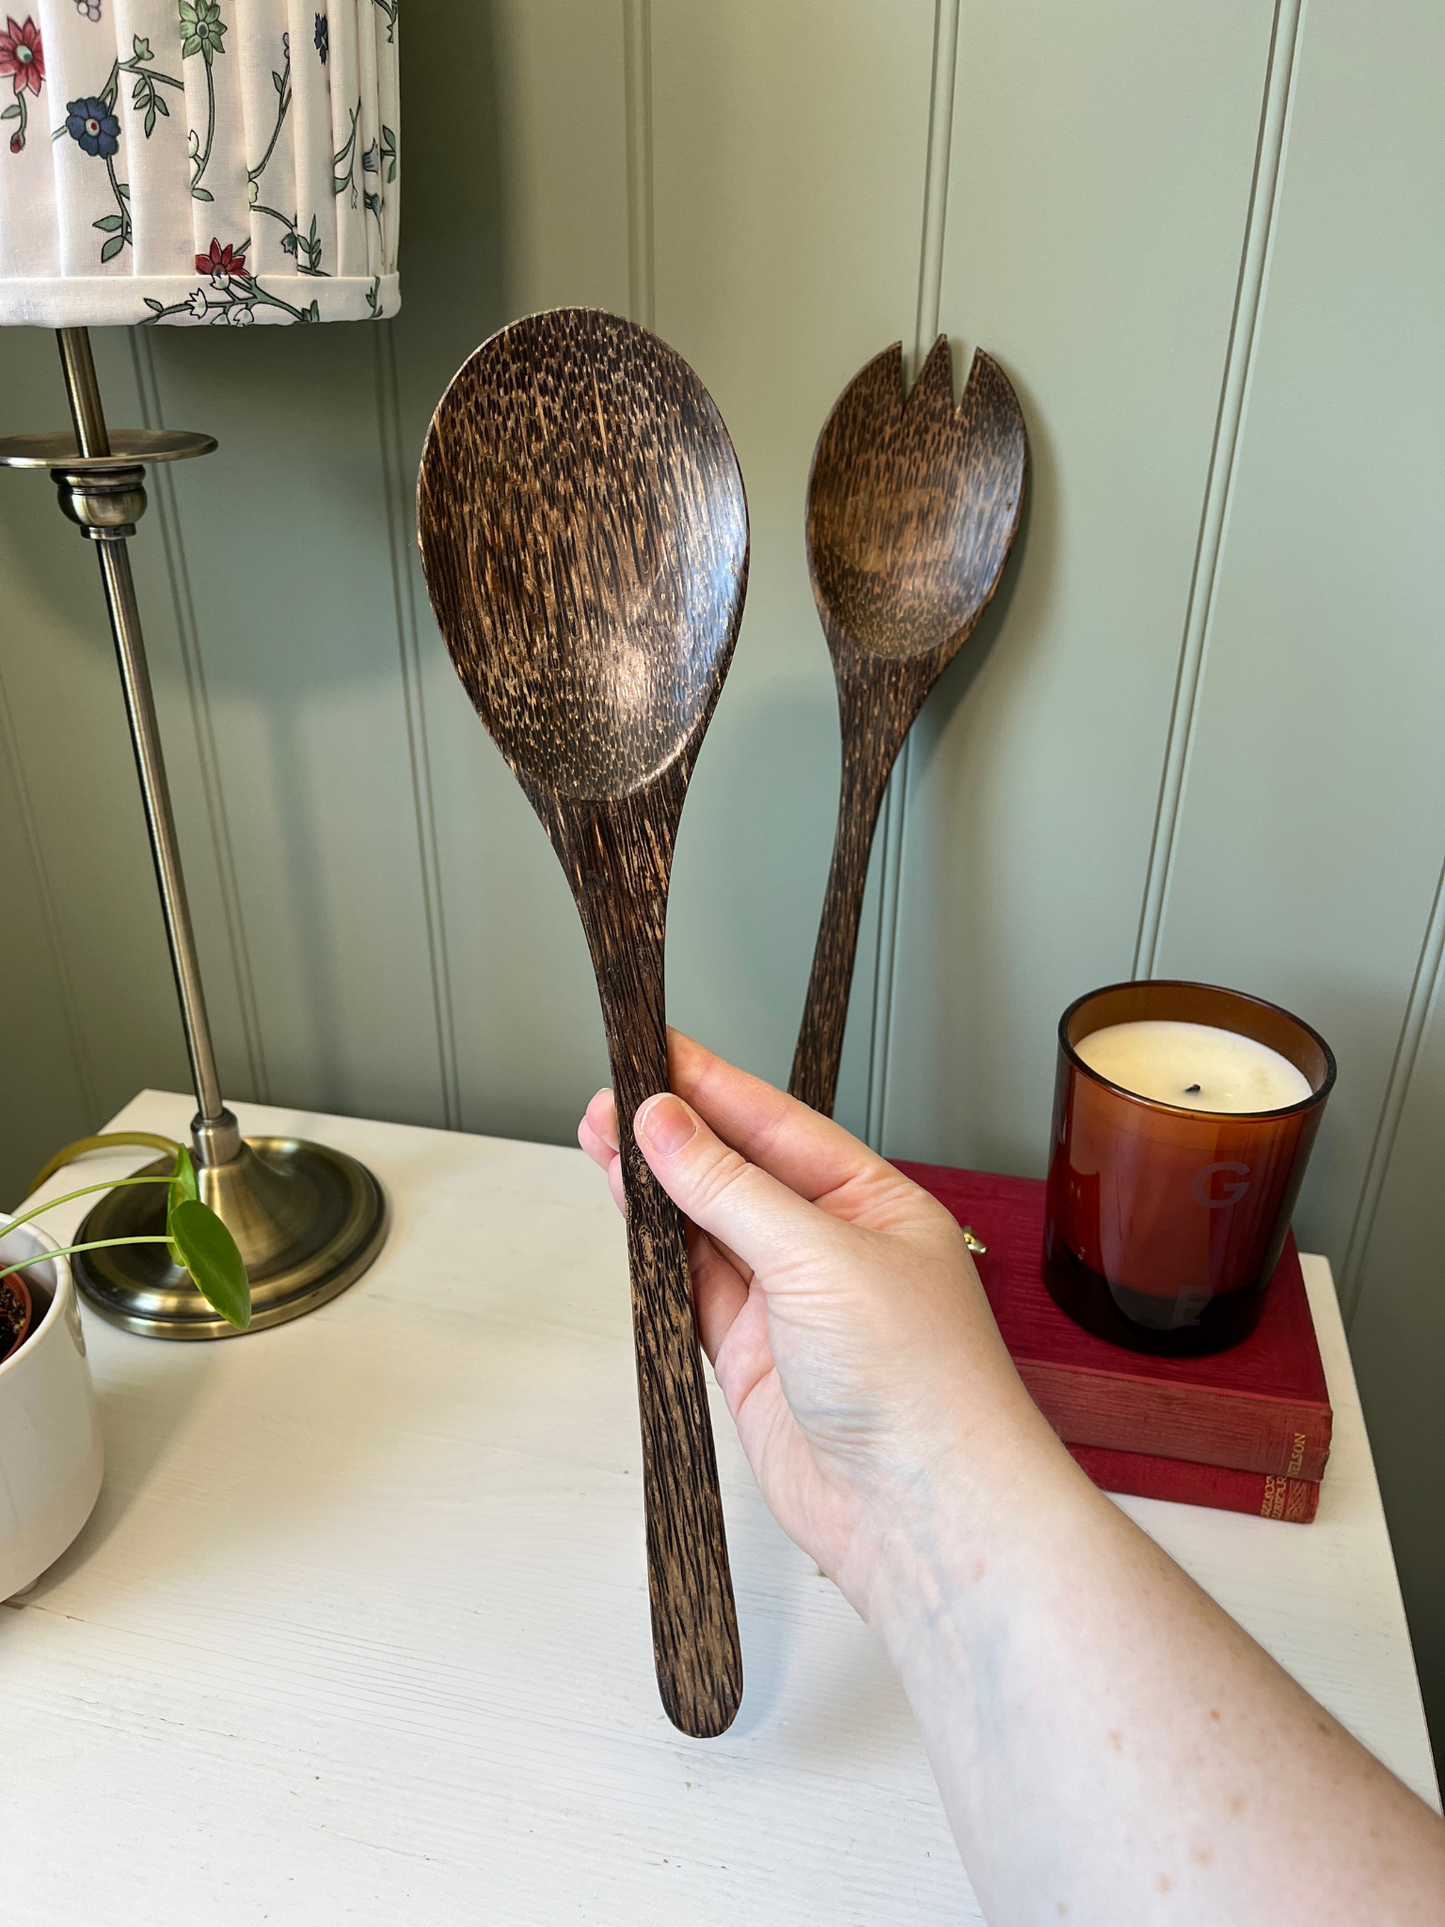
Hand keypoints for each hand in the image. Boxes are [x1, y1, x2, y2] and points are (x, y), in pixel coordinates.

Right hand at [578, 1031, 1060, 1620]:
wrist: (921, 1512)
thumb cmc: (922, 1385)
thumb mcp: (821, 1256)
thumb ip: (731, 1189)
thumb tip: (667, 1126)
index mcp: (875, 1204)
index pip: (780, 1126)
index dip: (713, 1087)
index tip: (656, 1053)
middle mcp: (832, 1249)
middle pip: (736, 1173)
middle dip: (672, 1135)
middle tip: (607, 1099)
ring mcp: (790, 1306)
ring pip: (705, 1230)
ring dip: (653, 1191)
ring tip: (598, 1143)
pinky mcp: (752, 1359)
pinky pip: (690, 1291)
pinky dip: (654, 1257)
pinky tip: (626, 1219)